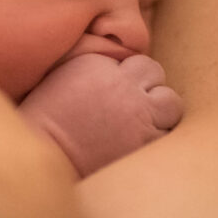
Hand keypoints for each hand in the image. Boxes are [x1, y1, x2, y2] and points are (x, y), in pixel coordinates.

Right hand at [18, 53, 182, 176]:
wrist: (45, 156)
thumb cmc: (46, 119)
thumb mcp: (62, 76)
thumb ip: (94, 65)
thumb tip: (116, 66)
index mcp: (99, 65)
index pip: (133, 61)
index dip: (128, 76)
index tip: (116, 91)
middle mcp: (123, 85)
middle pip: (156, 73)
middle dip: (149, 86)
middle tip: (135, 104)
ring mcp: (138, 114)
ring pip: (172, 102)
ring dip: (161, 111)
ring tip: (143, 123)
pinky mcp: (144, 142)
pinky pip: (167, 133)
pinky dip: (156, 137)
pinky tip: (139, 143)